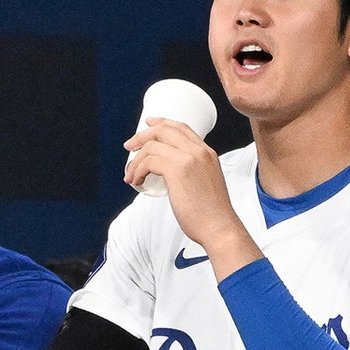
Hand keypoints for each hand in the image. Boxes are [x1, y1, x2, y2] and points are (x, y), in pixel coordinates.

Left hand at [123, 119, 262, 280]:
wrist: (219, 227)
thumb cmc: (212, 213)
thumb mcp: (207, 182)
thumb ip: (194, 172)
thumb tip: (170, 174)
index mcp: (207, 153)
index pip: (181, 128)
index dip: (161, 123)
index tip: (148, 124)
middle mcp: (199, 152)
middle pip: (164, 130)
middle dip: (142, 136)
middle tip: (130, 146)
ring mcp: (189, 159)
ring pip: (152, 146)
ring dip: (136, 160)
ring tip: (132, 175)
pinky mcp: (177, 171)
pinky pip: (149, 161)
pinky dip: (138, 170)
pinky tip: (138, 181)